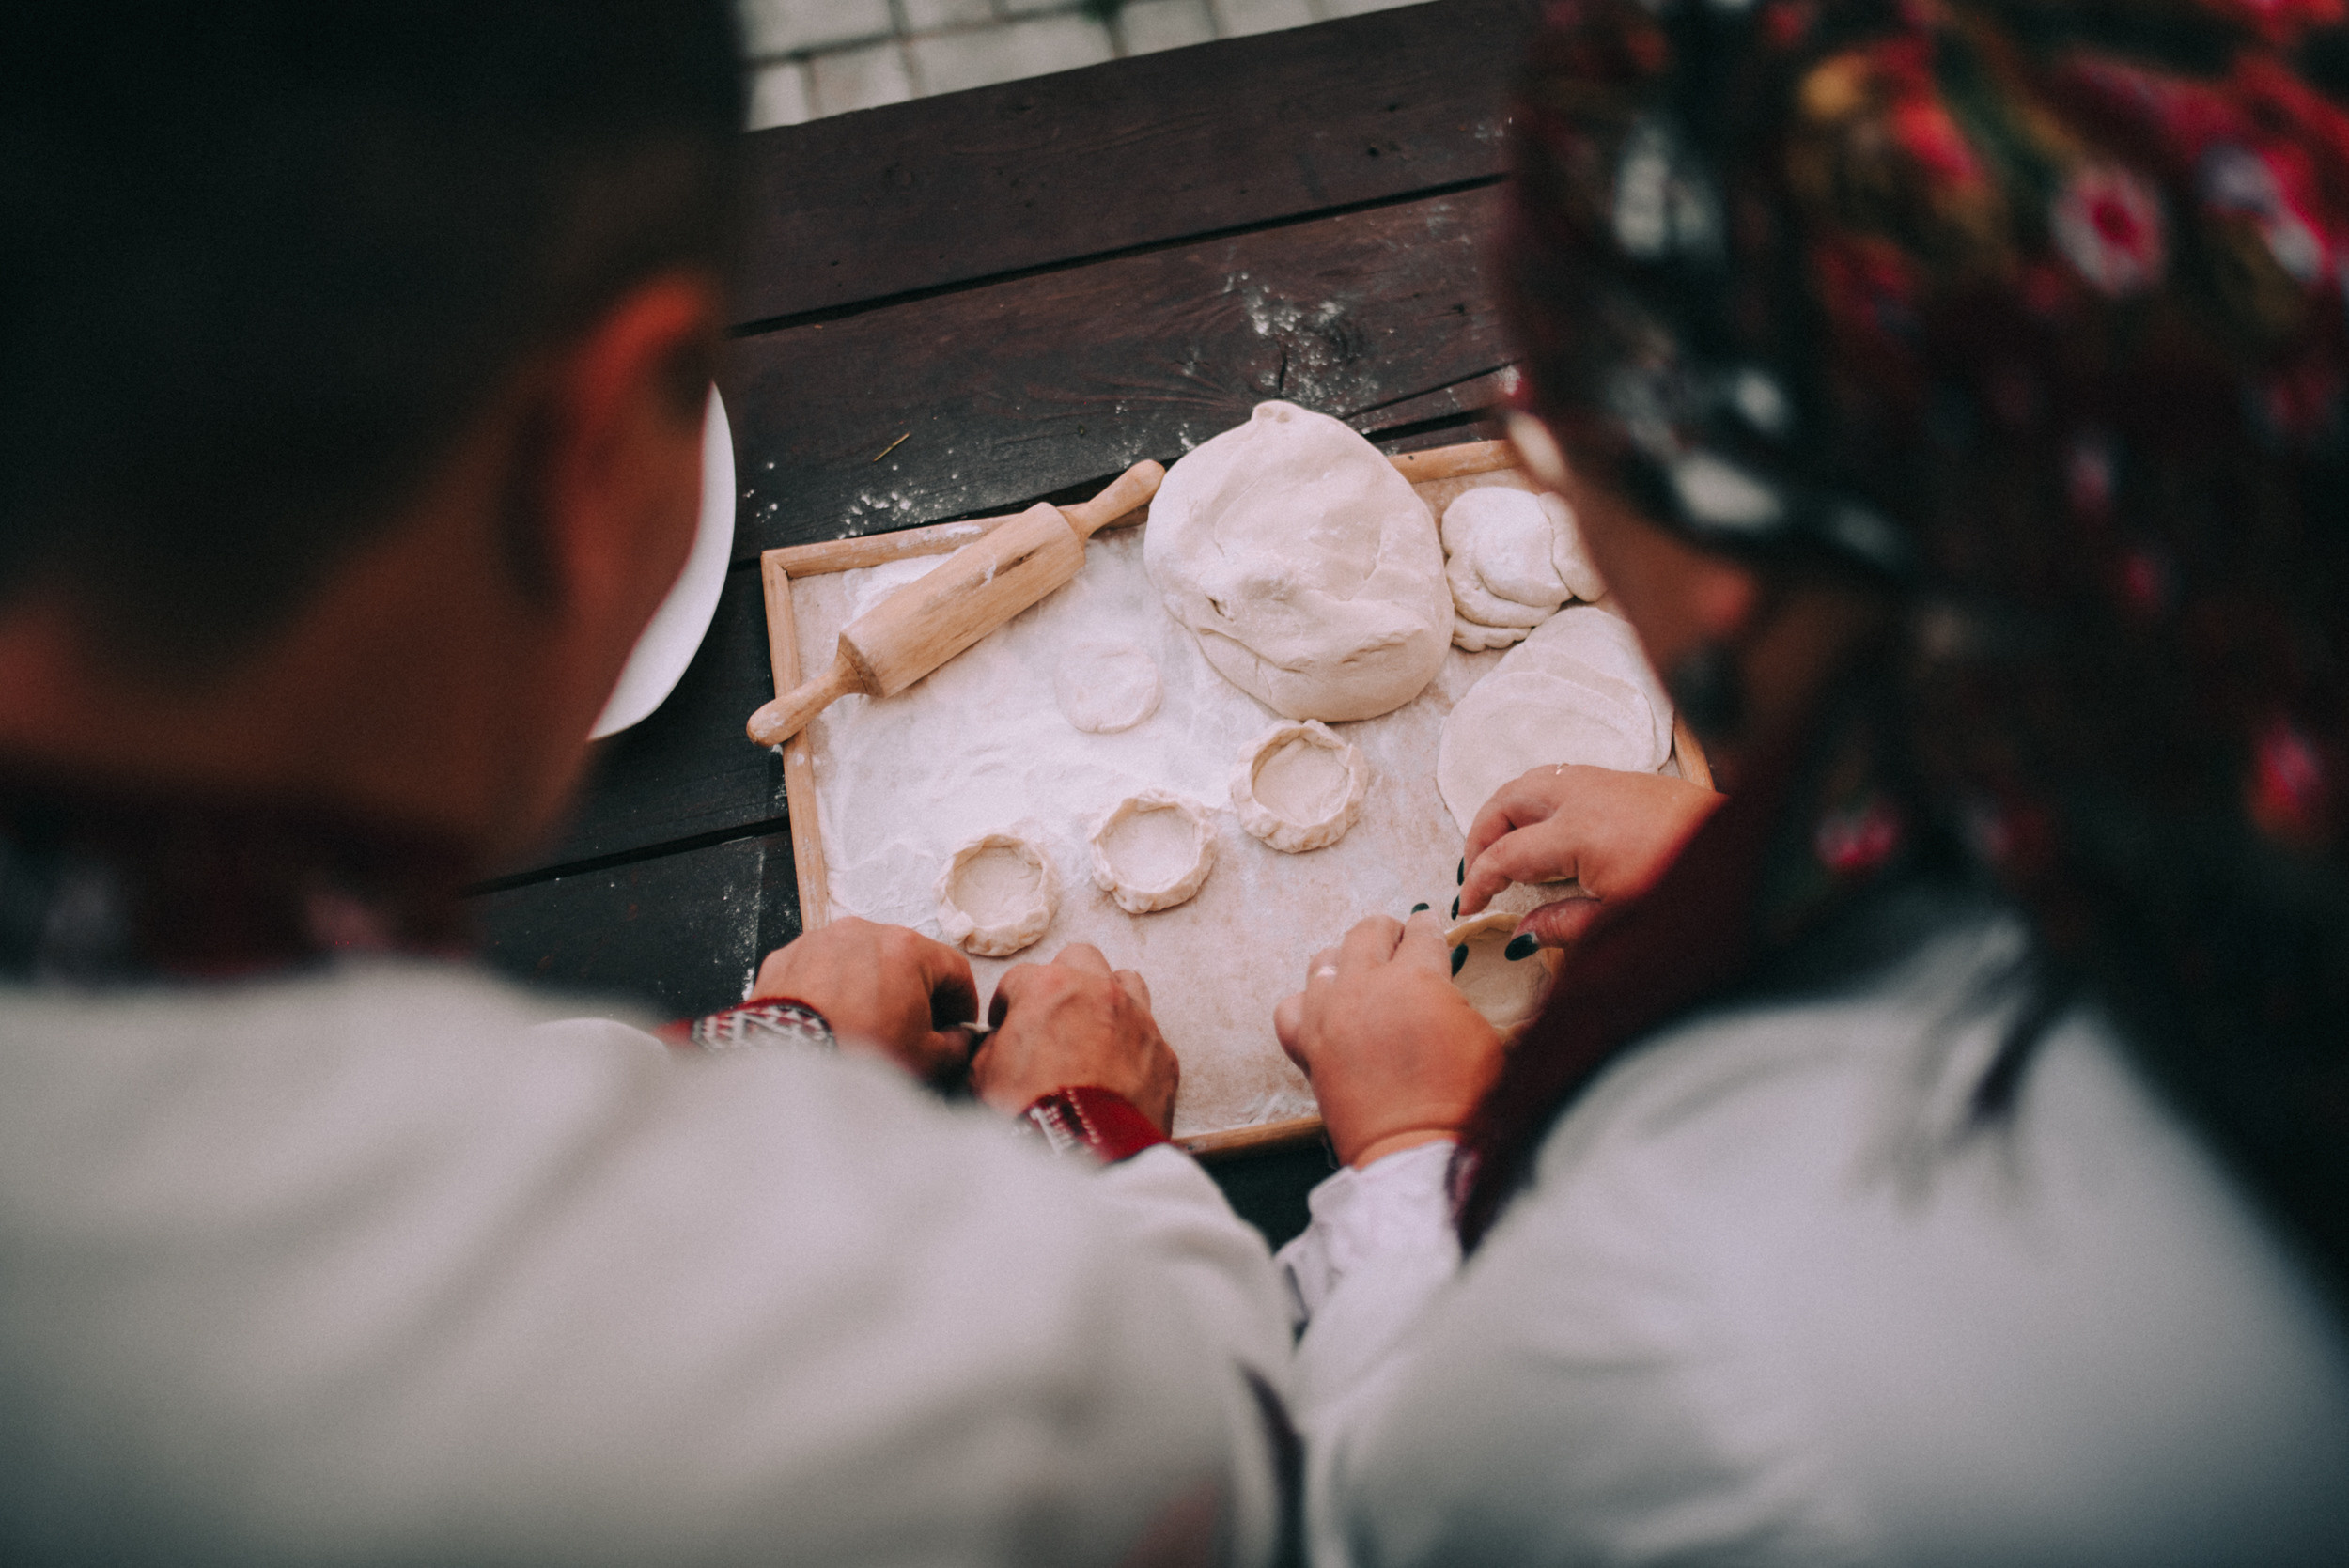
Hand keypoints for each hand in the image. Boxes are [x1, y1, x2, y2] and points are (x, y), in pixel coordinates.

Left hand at [750, 917, 978, 1084]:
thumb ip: (957, 1046)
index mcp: (906, 949)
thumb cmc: (857, 1057)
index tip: (958, 1027)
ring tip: (865, 1027)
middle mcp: (863, 933)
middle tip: (913, 1032)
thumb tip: (957, 1039)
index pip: (953, 970)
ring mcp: (820, 941)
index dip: (963, 1003)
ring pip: (860, 962)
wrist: (787, 1066)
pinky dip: (830, 991)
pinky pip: (820, 970)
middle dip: (914, 995)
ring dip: (870, 989)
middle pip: (906, 961)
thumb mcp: (927, 1060)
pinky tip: (831, 1021)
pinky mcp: (786, 957)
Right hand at [972, 944, 1179, 1130]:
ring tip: (1092, 1029)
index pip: (1020, 978)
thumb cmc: (1032, 1113)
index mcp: (1049, 988)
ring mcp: (1138, 1019)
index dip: (1008, 1003)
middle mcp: (1099, 992)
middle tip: (1052, 1014)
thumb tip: (999, 1046)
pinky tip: (1119, 1067)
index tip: (1006, 1024)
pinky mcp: (1162, 1053)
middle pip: (1081, 960)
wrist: (1086, 1153)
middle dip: (1063, 981)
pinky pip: (1149, 1033)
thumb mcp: (983, 1076)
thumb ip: (991, 1048)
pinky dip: (1133, 1043)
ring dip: (1106, 998)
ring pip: (1125, 982)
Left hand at [1273, 912, 1501, 1167]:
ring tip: (1361, 975)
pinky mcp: (1307, 1045)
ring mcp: (1328, 1014)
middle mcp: (1365, 986)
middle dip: (1387, 933)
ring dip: (1345, 961)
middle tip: (1398, 944)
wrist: (1417, 1151)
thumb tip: (1443, 987)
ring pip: (1323, 960)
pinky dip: (1306, 1004)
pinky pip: (1290, 1006)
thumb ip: (1454, 999)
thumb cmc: (1463, 1102)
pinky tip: (1325, 1012)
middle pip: (1367, 932)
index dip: (1428, 926)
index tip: (1427, 926)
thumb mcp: (1482, 1036)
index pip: (1421, 931)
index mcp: (1417, 977)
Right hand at [1459, 765, 1719, 945]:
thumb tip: (1524, 933)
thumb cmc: (1694, 889)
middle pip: (1507, 801)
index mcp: (1579, 833)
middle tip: (1476, 872)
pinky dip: (1536, 799)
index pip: (1506, 854)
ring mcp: (1606, 780)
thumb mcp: (1622, 921)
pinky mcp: (1625, 778)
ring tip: (1502, 847)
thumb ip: (1564, 925)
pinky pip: (1561, 777)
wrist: (1753, 850)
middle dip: (1480, 834)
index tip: (1469, 905)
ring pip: (1532, 780)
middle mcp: (1585, 796)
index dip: (1479, 881)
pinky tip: (1545, 830)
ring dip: (1506, 810)